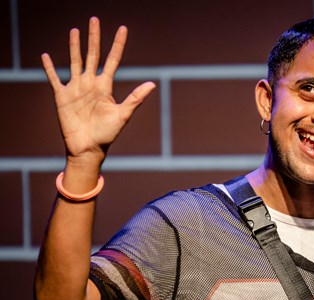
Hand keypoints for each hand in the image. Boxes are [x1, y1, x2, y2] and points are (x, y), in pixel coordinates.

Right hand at [42, 16, 155, 166]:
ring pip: (75, 61)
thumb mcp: (122, 115)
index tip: (122, 29)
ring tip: (74, 31)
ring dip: (74, 46)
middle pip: (93, 55)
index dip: (117, 44)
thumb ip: (135, 98)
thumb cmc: (107, 134)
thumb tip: (152, 84)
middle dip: (94, 38)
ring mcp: (76, 89)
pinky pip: (54, 78)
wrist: (88, 148)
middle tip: (94, 20)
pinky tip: (46, 56)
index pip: (112, 60)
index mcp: (106, 86)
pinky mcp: (62, 96)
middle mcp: (91, 84)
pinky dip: (49, 68)